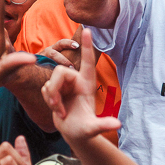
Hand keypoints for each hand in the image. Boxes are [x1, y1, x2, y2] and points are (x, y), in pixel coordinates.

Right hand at [42, 29, 120, 145]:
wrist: (74, 134)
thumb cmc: (85, 130)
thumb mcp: (93, 129)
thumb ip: (103, 125)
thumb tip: (118, 124)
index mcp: (87, 84)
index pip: (87, 62)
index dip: (87, 46)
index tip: (88, 30)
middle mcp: (76, 81)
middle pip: (59, 72)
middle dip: (54, 89)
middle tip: (57, 107)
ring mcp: (65, 85)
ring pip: (51, 82)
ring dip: (52, 98)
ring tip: (61, 112)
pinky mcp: (56, 90)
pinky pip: (46, 88)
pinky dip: (49, 100)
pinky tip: (57, 110)